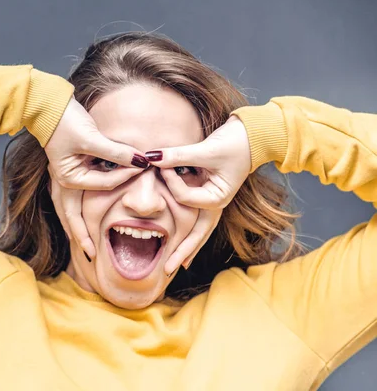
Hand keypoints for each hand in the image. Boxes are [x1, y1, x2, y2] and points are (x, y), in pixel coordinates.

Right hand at [45, 97, 147, 256]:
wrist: (47, 103)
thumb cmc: (66, 120)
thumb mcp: (92, 138)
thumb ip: (116, 152)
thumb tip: (141, 161)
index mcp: (67, 176)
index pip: (103, 184)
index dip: (125, 177)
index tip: (144, 168)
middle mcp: (62, 180)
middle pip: (72, 215)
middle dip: (81, 235)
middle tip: (91, 256)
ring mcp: (63, 176)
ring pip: (69, 209)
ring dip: (77, 226)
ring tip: (85, 244)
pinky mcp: (67, 168)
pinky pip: (74, 196)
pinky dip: (79, 209)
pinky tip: (86, 216)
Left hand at [148, 117, 250, 273]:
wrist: (254, 135)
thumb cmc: (233, 142)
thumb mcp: (206, 149)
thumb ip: (178, 155)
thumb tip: (151, 157)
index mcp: (218, 196)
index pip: (186, 198)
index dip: (171, 183)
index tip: (159, 164)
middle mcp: (217, 204)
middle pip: (198, 233)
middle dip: (182, 251)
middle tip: (166, 269)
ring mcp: (214, 202)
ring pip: (200, 231)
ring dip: (187, 248)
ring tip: (176, 267)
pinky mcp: (210, 196)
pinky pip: (198, 220)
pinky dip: (190, 234)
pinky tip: (185, 249)